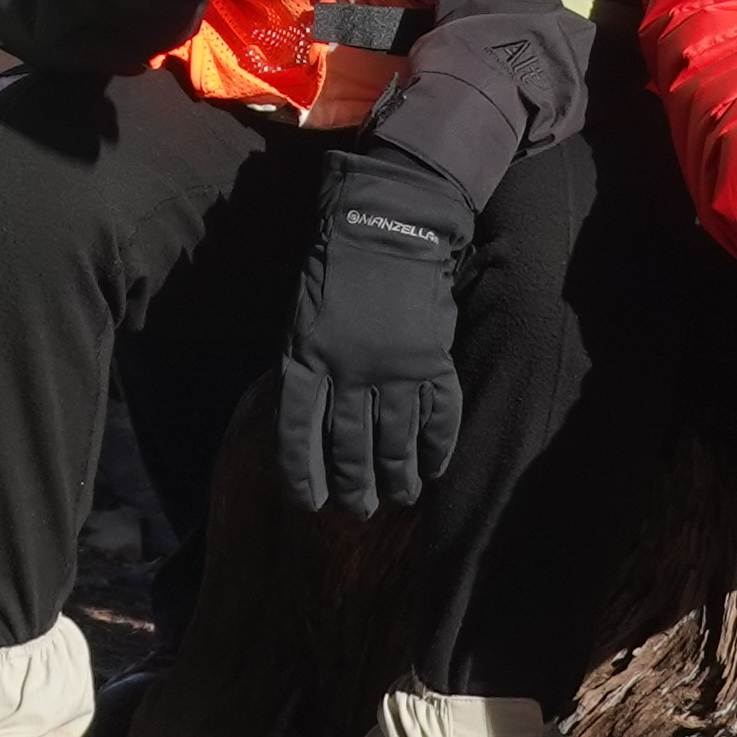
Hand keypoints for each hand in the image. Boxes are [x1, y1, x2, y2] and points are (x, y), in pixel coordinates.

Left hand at [278, 146, 471, 515]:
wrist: (388, 226)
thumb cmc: (337, 269)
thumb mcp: (302, 317)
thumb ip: (308, 368)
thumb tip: (313, 422)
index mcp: (305, 358)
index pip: (299, 434)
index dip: (304, 475)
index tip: (311, 503)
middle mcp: (348, 372)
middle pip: (350, 448)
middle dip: (354, 486)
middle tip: (359, 510)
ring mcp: (393, 369)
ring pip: (395, 443)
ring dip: (398, 477)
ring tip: (400, 497)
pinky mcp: (432, 361)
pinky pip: (437, 418)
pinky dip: (438, 447)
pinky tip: (435, 467)